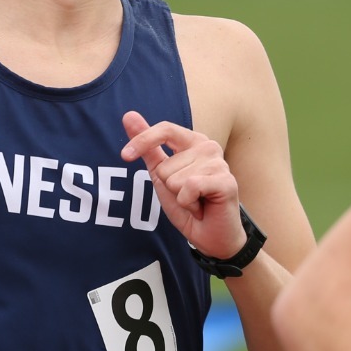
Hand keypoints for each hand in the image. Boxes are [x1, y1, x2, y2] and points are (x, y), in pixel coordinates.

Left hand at [119, 111, 245, 259]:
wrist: (210, 235)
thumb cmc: (188, 202)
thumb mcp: (162, 174)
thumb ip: (148, 146)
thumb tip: (128, 114)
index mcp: (194, 141)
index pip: (165, 130)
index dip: (142, 141)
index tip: (124, 156)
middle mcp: (209, 147)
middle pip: (165, 165)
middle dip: (170, 187)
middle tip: (187, 195)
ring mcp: (219, 163)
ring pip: (175, 179)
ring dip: (181, 198)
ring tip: (196, 201)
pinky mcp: (226, 181)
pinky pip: (188, 188)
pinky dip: (189, 204)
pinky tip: (202, 207)